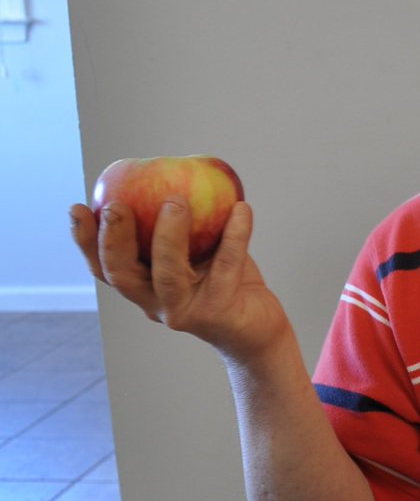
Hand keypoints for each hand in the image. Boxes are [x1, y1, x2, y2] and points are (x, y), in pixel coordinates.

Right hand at [68, 197, 287, 360]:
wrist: (260, 329)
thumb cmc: (228, 284)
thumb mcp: (201, 251)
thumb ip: (183, 224)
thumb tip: (175, 171)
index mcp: (144, 286)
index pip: (104, 266)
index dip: (86, 240)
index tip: (77, 207)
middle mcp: (157, 302)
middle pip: (122, 274)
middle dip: (114, 239)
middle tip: (117, 206)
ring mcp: (185, 311)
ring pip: (167, 275)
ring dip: (168, 236)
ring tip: (176, 201)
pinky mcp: (218, 313)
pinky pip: (225, 266)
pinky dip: (235, 235)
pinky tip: (241, 209)